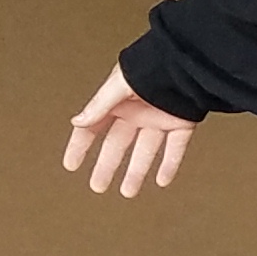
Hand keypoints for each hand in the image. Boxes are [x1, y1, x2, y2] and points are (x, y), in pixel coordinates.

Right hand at [64, 65, 197, 195]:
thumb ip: (99, 106)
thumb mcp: (118, 86)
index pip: (93, 128)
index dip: (80, 146)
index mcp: (117, 103)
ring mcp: (159, 120)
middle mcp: (136, 113)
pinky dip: (170, 165)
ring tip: (127, 192)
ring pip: (145, 152)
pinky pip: (175, 149)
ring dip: (136, 172)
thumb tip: (77, 122)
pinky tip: (162, 181)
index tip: (71, 165)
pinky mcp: (181, 124)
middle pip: (118, 145)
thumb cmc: (149, 66)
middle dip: (107, 166)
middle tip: (98, 187)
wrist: (185, 64)